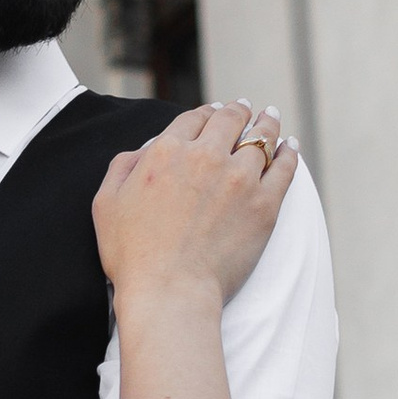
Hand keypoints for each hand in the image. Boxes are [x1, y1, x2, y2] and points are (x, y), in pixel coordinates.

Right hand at [93, 103, 295, 308]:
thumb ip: (122, 167)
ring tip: (271, 117)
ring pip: (262, 138)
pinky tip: (291, 146)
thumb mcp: (106, 203)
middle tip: (245, 108)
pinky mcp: (265, 204)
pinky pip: (285, 168)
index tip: (214, 112)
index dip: (206, 112)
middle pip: (230, 120)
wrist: (169, 290)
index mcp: (168, 151)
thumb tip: (144, 150)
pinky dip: (289, 153)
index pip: (194, 118)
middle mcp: (206, 156)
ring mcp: (240, 179)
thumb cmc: (133, 255)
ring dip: (267, 124)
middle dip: (238, 110)